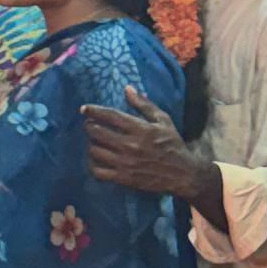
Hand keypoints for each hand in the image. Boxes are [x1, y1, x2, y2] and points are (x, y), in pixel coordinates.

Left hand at [82, 100, 204, 199]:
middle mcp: (130, 145)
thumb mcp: (163, 121)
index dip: (93, 111)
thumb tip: (127, 89)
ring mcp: (125, 163)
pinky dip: (92, 164)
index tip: (84, 109)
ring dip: (91, 144)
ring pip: (94, 151)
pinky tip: (96, 159)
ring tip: (95, 141)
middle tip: (90, 125)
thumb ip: (144, 105)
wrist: (182, 174)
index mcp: (140, 129)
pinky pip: (97, 171)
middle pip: (97, 132)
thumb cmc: (172, 144)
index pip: (110, 116)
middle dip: (89, 126)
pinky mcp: (123, 178)